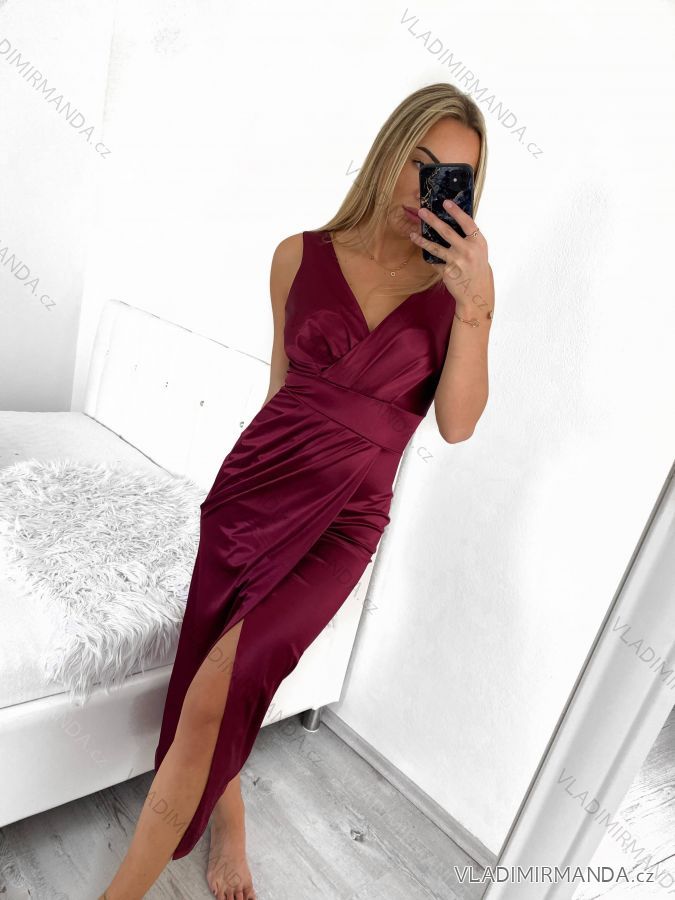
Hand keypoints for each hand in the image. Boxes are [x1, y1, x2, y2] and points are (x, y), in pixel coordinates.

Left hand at [410, 200, 493, 319]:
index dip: (456, 211)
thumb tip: (453, 221)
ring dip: (422, 240)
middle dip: (432, 220)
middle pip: (446, 231)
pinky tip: (425, 255)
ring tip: (413, 234)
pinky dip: (431, 259)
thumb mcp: (479, 250)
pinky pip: (435, 262)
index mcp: (478, 242)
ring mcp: (456, 261)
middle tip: (421, 211)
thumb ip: (469, 237)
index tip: (445, 202)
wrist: (477, 291)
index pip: (466, 222)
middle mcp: (467, 250)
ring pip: (435, 247)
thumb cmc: (477, 268)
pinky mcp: (447, 272)